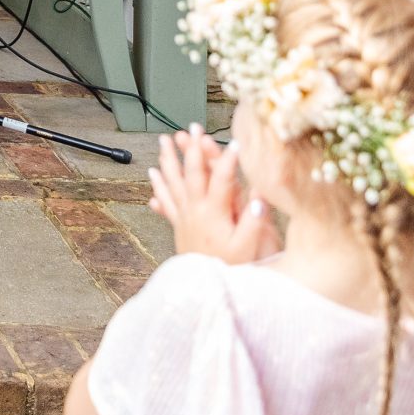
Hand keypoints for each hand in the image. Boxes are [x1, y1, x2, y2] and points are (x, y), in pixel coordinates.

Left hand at [149, 125, 268, 263]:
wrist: (203, 287)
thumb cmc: (228, 267)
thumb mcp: (247, 248)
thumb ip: (254, 223)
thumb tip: (261, 198)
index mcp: (214, 212)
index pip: (222, 179)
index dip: (229, 160)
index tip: (235, 143)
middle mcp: (195, 209)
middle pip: (192, 173)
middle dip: (193, 149)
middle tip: (190, 128)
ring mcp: (184, 215)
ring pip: (173, 181)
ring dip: (169, 160)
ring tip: (164, 141)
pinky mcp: (178, 224)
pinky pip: (166, 200)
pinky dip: (159, 186)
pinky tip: (152, 175)